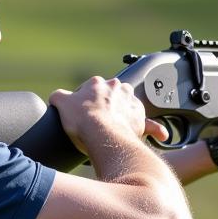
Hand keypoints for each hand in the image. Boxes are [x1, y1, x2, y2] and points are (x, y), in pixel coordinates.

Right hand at [50, 76, 167, 154]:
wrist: (101, 134)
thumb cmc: (82, 120)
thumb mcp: (61, 103)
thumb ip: (58, 96)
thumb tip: (56, 97)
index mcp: (98, 83)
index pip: (89, 90)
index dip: (83, 104)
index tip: (81, 116)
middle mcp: (118, 89)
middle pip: (110, 97)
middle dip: (106, 107)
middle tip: (97, 122)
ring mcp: (131, 103)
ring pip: (129, 107)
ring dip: (126, 115)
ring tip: (119, 127)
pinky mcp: (140, 120)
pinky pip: (150, 125)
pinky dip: (155, 129)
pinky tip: (161, 135)